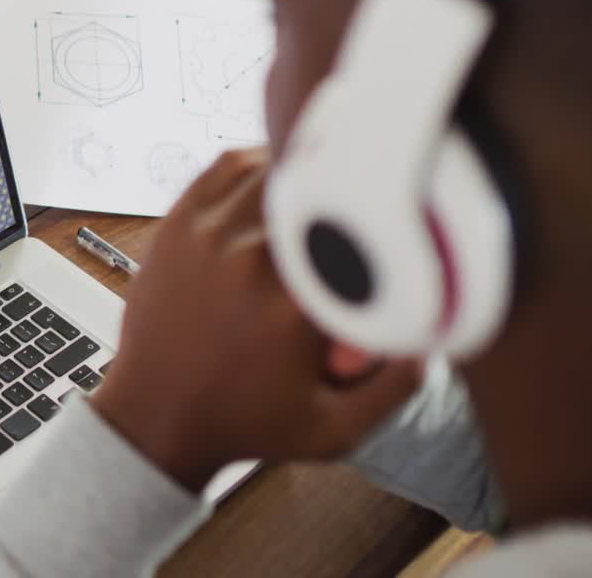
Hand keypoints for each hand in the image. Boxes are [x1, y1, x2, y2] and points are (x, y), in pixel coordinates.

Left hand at [91, 148, 420, 491]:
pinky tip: (279, 180)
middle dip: (349, 195)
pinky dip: (259, 161)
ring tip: (325, 193)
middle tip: (363, 207)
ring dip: (307, 175)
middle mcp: (250, 260)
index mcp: (295, 305)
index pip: (364, 228)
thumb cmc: (241, 423)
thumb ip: (397, 385)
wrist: (156, 417)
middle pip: (323, 189)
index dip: (388, 218)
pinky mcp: (179, 225)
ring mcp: (209, 236)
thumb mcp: (333, 429)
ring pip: (275, 168)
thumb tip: (435, 331)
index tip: (402, 223)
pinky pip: (228, 166)